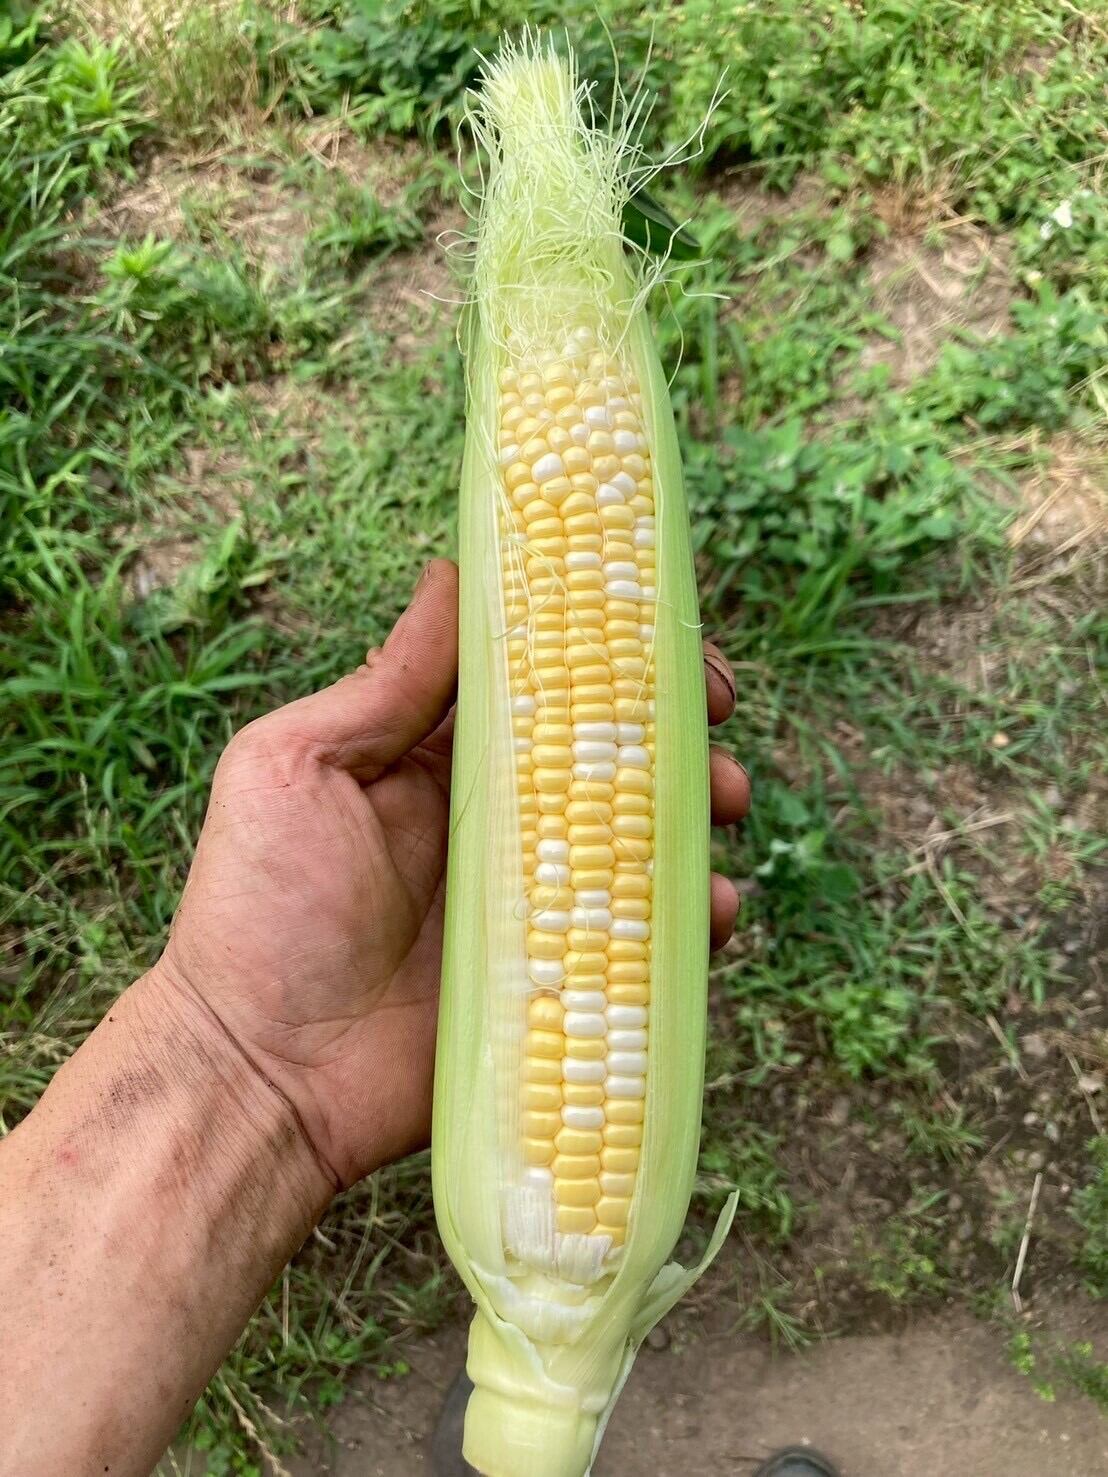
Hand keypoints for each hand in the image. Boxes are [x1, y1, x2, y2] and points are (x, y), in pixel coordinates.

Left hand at [157, 559, 750, 1189]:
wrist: (259, 1077)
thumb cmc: (258, 910)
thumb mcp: (295, 767)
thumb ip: (386, 686)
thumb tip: (452, 574)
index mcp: (439, 762)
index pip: (539, 685)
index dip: (608, 651)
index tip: (667, 633)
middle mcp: (496, 825)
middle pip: (609, 757)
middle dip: (674, 729)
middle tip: (717, 717)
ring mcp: (533, 906)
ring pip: (643, 840)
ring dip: (699, 811)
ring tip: (724, 804)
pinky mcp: (558, 981)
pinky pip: (644, 941)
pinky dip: (692, 921)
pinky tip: (714, 909)